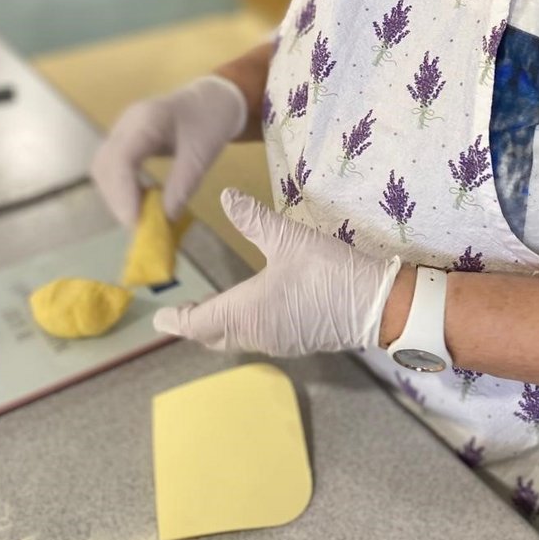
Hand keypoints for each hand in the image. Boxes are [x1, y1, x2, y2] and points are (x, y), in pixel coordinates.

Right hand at [91, 76, 247, 225]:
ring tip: (141, 215)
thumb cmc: (210, 121)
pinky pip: (112, 167)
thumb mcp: (203, 154)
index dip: (123, 193)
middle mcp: (127, 123)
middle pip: (105, 165)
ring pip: (103, 168)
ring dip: (117, 196)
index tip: (135, 222)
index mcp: (148, 119)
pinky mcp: (124, 140)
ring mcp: (122, 130)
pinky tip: (140, 200)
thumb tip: (165, 219)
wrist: (212, 99)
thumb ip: (183, 184)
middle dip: (117, 199)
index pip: (121, 158)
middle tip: (139, 226)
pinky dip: (121, 188)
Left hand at [153, 190, 400, 354]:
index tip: (161, 318)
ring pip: (237, 340)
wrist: (377, 305)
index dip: (177, 321)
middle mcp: (257, 333)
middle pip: (214, 337)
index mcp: (245, 312)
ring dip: (220, 329)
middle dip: (196, 326)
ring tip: (211, 312)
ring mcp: (279, 342)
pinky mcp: (298, 342)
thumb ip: (253, 219)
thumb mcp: (288, 238)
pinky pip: (258, 339)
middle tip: (183, 315)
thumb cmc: (327, 272)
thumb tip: (225, 197)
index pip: (198, 323)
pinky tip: (252, 313)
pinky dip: (243, 329)